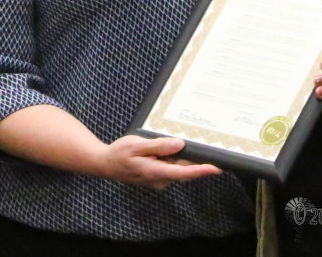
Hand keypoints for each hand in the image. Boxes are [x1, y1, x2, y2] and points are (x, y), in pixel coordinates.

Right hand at [96, 135, 221, 189]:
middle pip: (183, 169)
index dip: (201, 171)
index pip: (183, 173)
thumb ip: (158, 146)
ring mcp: (158, 180)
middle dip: (194, 159)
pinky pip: (170, 167)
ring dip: (181, 157)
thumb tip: (179, 145)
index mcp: (155, 172)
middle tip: (205, 145)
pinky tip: (169, 148)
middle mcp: (159, 180)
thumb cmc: (119, 153)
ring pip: (176, 167)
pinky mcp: (156, 177)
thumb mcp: (136, 145)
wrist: (105, 164)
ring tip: (181, 142)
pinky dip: (173, 159)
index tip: (216, 168)